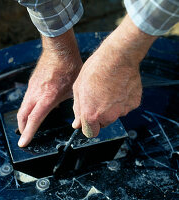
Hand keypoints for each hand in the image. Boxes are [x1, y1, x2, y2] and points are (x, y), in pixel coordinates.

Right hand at [17, 29, 82, 146]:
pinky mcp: (32, 82)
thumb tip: (75, 119)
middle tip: (23, 135)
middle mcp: (36, 94)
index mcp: (47, 97)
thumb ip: (71, 106)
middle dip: (22, 127)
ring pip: (23, 107)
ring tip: (27, 125)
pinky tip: (35, 108)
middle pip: (22, 115)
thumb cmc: (69, 68)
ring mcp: (32, 87)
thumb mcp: (73, 91)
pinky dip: (28, 107)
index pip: (34, 120)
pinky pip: (27, 98)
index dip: (28, 133)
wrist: (59, 50)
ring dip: (23, 117)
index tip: (23, 143)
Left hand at [72, 15, 156, 136]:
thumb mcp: (78, 89)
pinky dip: (122, 100)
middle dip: (99, 115)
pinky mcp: (134, 103)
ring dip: (111, 107)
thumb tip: (77, 124)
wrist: (117, 57)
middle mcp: (108, 116)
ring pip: (114, 115)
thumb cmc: (95, 70)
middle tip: (97, 97)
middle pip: (103, 124)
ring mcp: (123, 110)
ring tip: (108, 89)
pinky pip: (125, 106)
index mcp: (91, 115)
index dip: (88, 126)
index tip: (88, 119)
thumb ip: (78, 109)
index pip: (90, 133)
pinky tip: (118, 87)